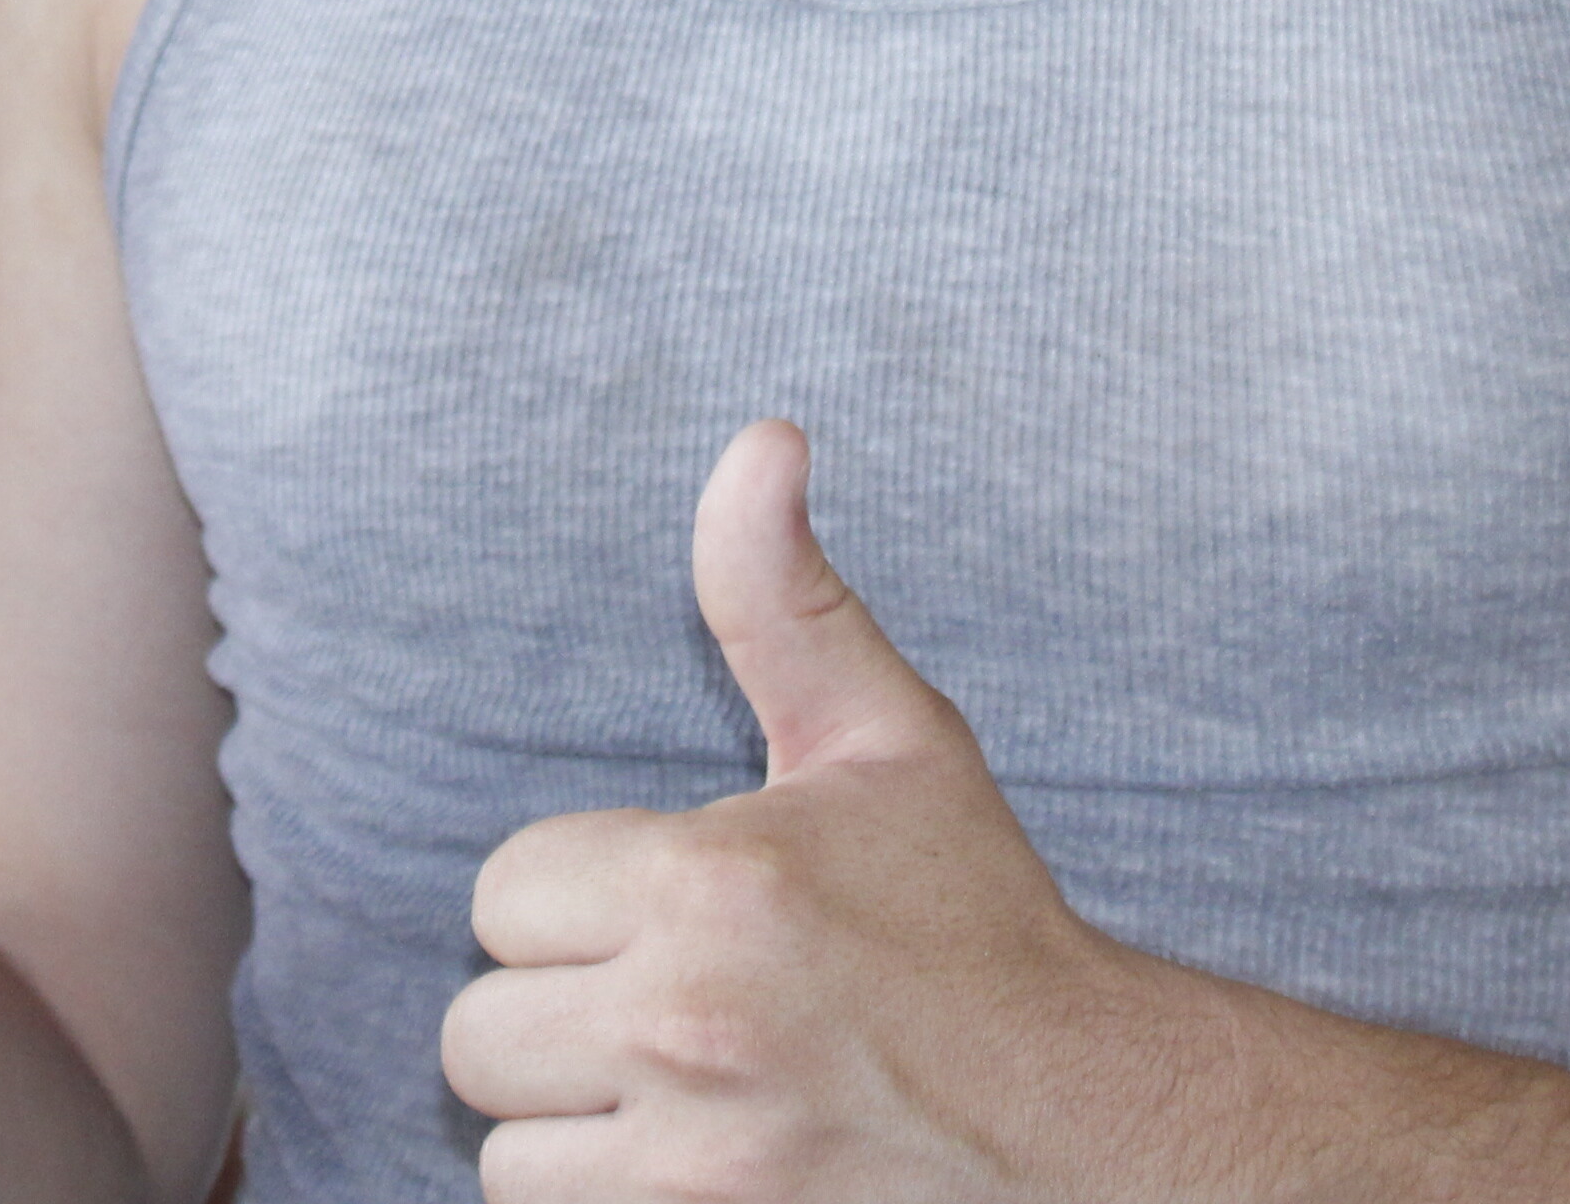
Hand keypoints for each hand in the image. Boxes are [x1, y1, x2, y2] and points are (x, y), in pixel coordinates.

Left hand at [446, 424, 1182, 1197]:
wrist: (1092, 1127)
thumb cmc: (978, 929)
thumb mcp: (892, 744)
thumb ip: (786, 600)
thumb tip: (759, 441)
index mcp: (712, 886)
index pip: (505, 891)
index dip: (577, 900)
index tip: (668, 911)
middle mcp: (686, 1026)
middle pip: (477, 1030)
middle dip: (557, 1015)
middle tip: (663, 1004)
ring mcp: (693, 1164)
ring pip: (505, 1147)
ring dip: (569, 1123)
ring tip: (673, 1087)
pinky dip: (597, 1198)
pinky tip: (681, 1158)